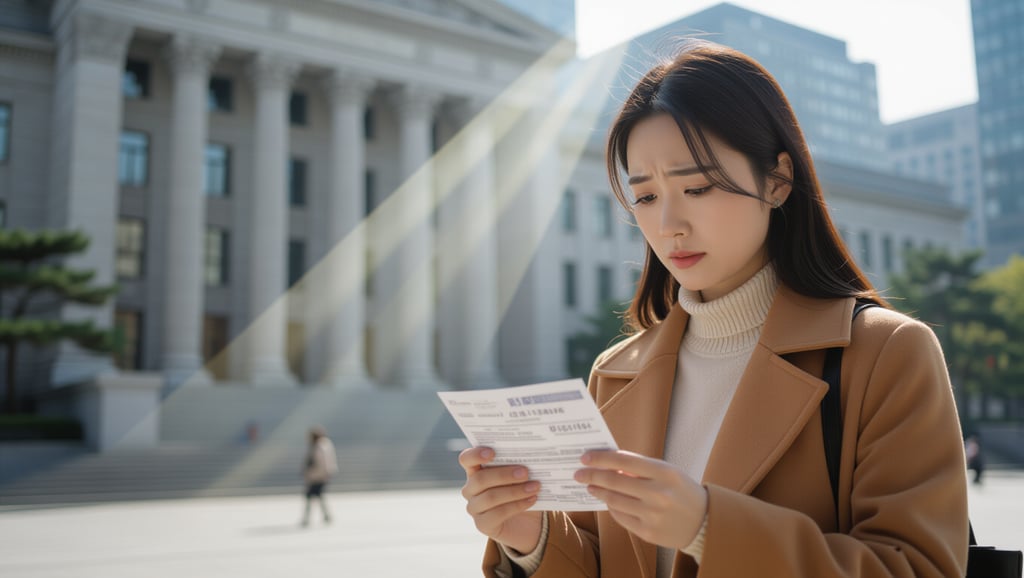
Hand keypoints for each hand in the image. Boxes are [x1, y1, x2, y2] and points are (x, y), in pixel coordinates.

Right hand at [459, 446, 543, 553]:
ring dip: (515, 491)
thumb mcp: (519, 476)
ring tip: (535, 487)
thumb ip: (518, 464)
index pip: (466, 459)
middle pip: (480, 479)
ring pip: (490, 497)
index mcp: (475, 470)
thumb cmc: (522, 490)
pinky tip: (532, 499)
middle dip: (504, 474)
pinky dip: (517, 505)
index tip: (492, 452)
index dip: (476, 454)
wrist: (527, 522)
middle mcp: (471, 489)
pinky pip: (498, 513)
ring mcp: (474, 508)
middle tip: (526, 472)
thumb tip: (531, 456)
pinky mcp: (482, 524)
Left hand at [574, 450, 706, 549]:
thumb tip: (608, 463)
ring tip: (590, 486)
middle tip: (579, 473)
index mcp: (665, 473)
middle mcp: (659, 494)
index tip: (585, 457)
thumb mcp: (668, 472)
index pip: (624, 462)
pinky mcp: (648, 532)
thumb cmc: (681, 490)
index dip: (601, 458)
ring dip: (598, 491)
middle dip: (592, 476)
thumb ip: (640, 468)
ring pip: (614, 501)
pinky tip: (607, 501)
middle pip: (614, 482)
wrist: (703, 522)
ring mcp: (653, 515)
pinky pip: (620, 517)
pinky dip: (611, 507)